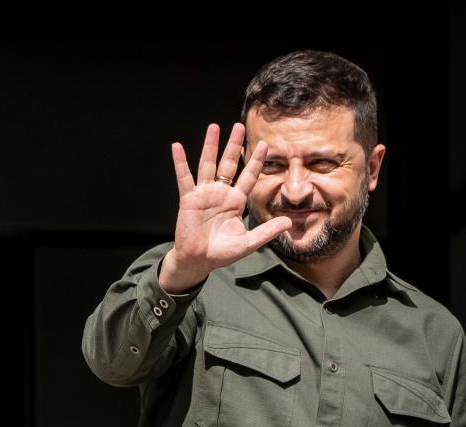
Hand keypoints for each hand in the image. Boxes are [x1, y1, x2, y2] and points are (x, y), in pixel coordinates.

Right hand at [159, 123, 291, 292]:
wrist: (198, 261)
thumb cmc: (221, 253)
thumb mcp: (249, 243)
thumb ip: (267, 231)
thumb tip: (288, 222)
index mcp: (235, 201)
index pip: (248, 176)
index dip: (255, 161)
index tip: (264, 144)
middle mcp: (220, 193)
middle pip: (229, 164)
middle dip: (234, 145)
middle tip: (239, 126)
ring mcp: (204, 194)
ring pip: (208, 165)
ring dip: (211, 146)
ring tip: (214, 127)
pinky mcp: (189, 199)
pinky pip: (184, 177)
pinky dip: (180, 162)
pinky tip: (177, 146)